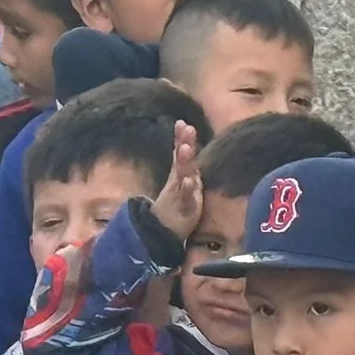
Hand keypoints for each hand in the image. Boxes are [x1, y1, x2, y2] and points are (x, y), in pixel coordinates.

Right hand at [149, 121, 203, 242]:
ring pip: (181, 176)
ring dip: (183, 162)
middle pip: (181, 160)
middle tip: (186, 129)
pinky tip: (190, 180)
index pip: (179, 153)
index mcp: (179, 175)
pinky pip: (185, 197)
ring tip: (185, 148)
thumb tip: (187, 148)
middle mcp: (178, 182)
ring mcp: (179, 194)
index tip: (182, 122)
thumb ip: (185, 167)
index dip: (180, 138)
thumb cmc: (176, 206)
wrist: (164, 232)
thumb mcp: (182, 184)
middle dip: (183, 144)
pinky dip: (187, 189)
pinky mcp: (184, 208)